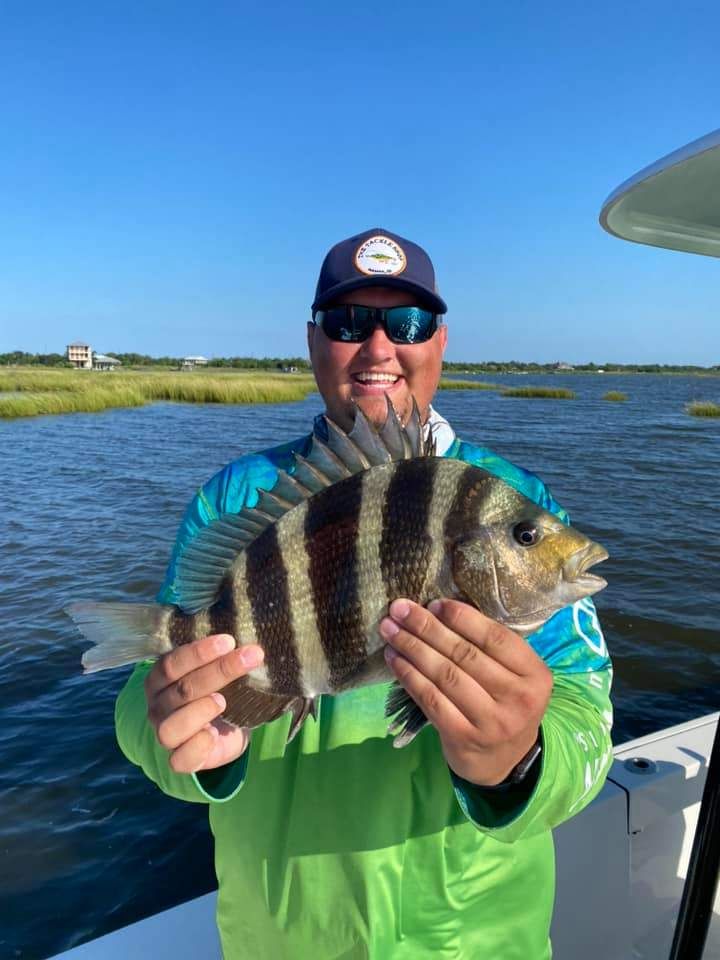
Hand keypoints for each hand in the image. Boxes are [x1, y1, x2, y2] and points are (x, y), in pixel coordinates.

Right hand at [144, 633, 263, 773]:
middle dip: (219, 671)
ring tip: (223, 700)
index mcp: (160, 679)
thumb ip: (222, 653)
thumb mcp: (217, 668)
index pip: (172, 663)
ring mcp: (165, 734)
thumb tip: (247, 637)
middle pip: (182, 689)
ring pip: (171, 726)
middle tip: (250, 657)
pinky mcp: (180, 759)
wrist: (228, 726)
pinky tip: (215, 734)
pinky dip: (197, 746)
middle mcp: (158, 706)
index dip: (199, 652)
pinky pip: (180, 759)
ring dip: (200, 710)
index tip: (229, 641)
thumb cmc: (219, 688)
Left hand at [379, 599, 551, 785]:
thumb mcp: (514, 676)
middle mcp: (518, 699)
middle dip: (427, 627)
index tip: (433, 603)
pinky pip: (430, 698)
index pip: (496, 637)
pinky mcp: (463, 737)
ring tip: (390, 630)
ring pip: (444, 674)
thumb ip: (490, 648)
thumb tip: (437, 609)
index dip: (462, 617)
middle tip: (399, 609)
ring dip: (412, 648)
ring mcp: (491, 721)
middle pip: (465, 654)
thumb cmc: (503, 704)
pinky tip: (394, 659)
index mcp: (535, 675)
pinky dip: (409, 675)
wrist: (502, 762)